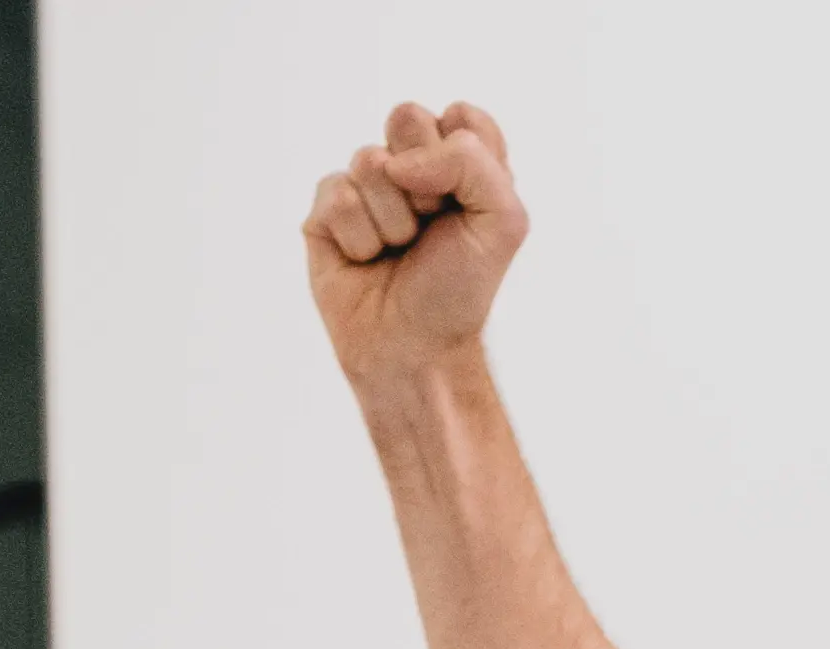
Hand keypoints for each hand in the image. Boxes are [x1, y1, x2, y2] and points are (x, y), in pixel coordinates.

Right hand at [304, 102, 526, 401]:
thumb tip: (398, 160)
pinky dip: (360, 239)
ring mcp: (366, 185)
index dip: (464, 161)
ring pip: (370, 162)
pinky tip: (366, 262)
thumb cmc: (458, 292)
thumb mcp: (503, 222)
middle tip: (429, 228)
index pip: (462, 117)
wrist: (414, 350)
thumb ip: (473, 161)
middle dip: (424, 183)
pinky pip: (338, 196)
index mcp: (459, 163)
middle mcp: (412, 166)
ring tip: (398, 253)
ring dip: (393, 221)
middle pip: (407, 117)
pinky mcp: (326, 210)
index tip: (465, 210)